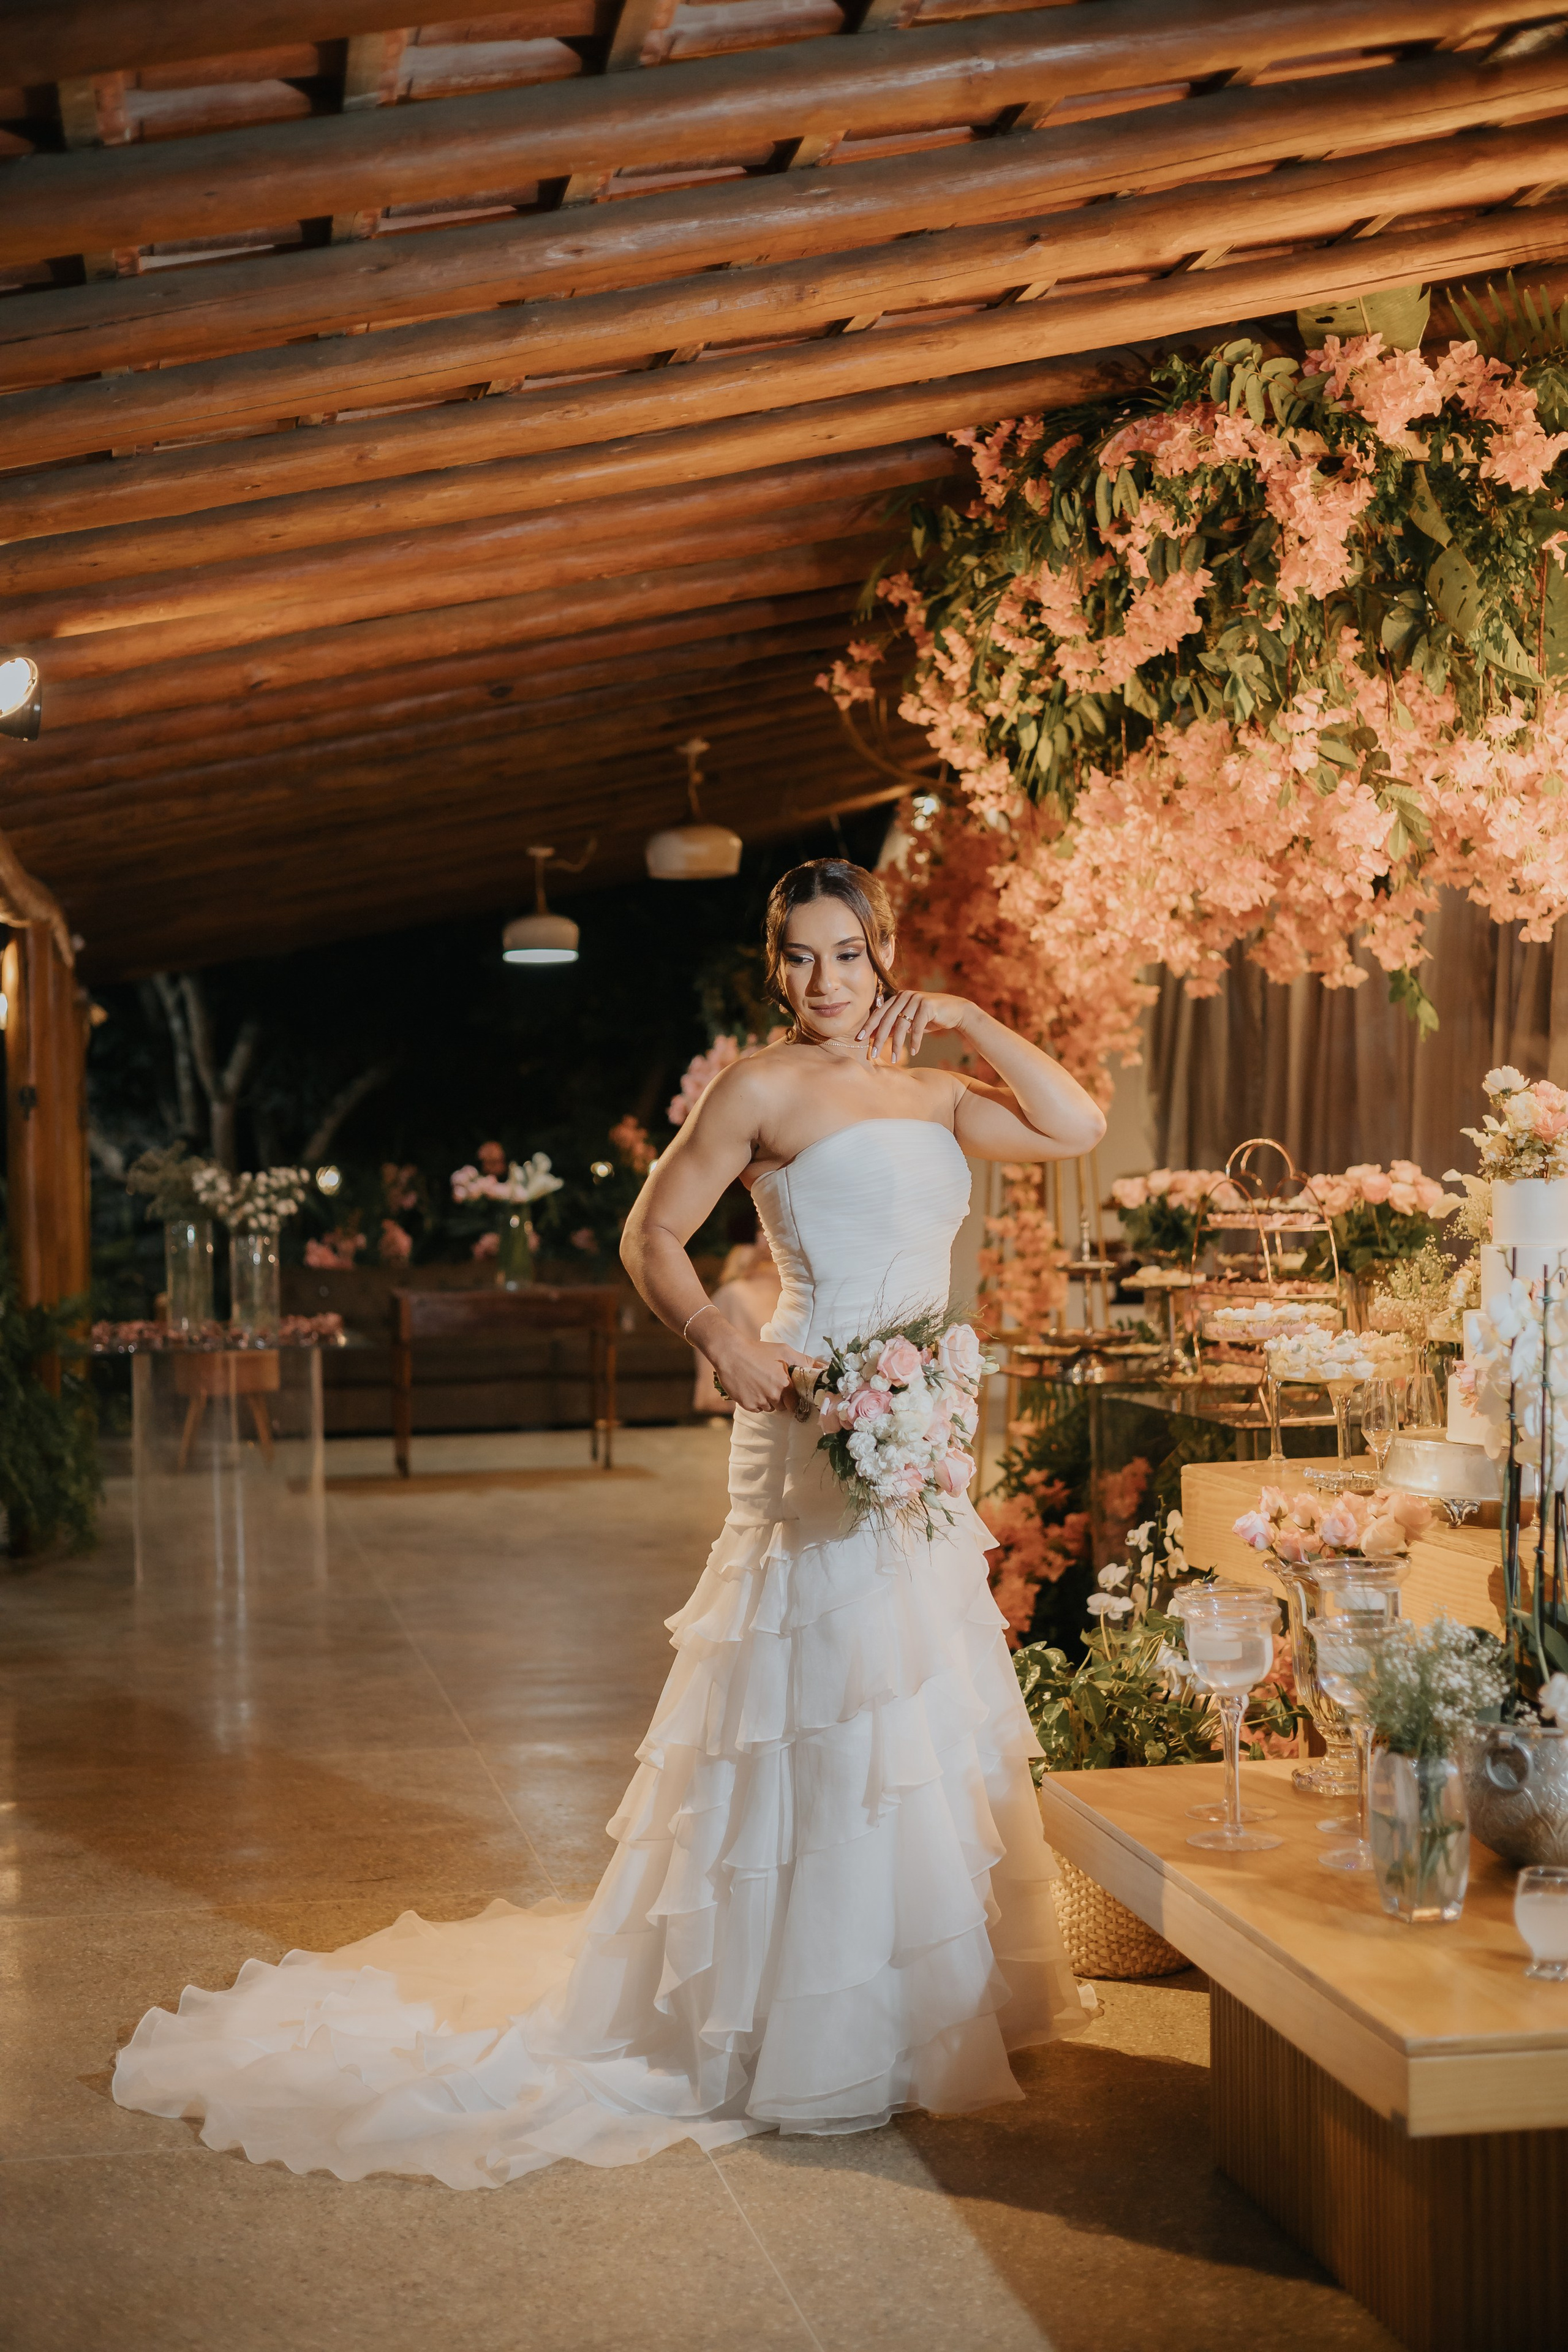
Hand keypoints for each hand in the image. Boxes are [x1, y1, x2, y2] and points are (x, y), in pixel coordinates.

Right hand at [703, 1324, 822, 1414]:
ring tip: (760, 1384)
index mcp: (784, 1384)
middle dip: (780, 1398)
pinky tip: (751, 1387)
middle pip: (782, 1406)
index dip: (792, 1397)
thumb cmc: (758, 1350)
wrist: (730, 1352)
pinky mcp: (746, 1405)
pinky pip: (756, 1408)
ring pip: (769, 1408)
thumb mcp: (784, 1350)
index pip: (795, 1402)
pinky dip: (755, 1401)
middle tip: (772, 1384)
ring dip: (767, 1400)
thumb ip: (804, 1361)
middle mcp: (773, 1396)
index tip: (788, 1391)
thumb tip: (823, 1368)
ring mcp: (759, 1401)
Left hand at [857, 989, 971, 1064]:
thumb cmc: (930, 1018)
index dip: (869, 1026)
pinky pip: (917, 1027)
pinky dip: (915, 1041)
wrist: (956, 1011)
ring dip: (896, 1044)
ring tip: (893, 1059)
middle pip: (887, 1019)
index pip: (879, 1013)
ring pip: (901, 1025)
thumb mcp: (910, 1022)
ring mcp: (916, 999)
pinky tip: (913, 1052)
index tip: (859, 1039)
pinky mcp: (928, 1005)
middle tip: (872, 1053)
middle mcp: (905, 995)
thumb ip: (895, 1025)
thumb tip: (875, 1036)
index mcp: (897, 998)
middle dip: (879, 1038)